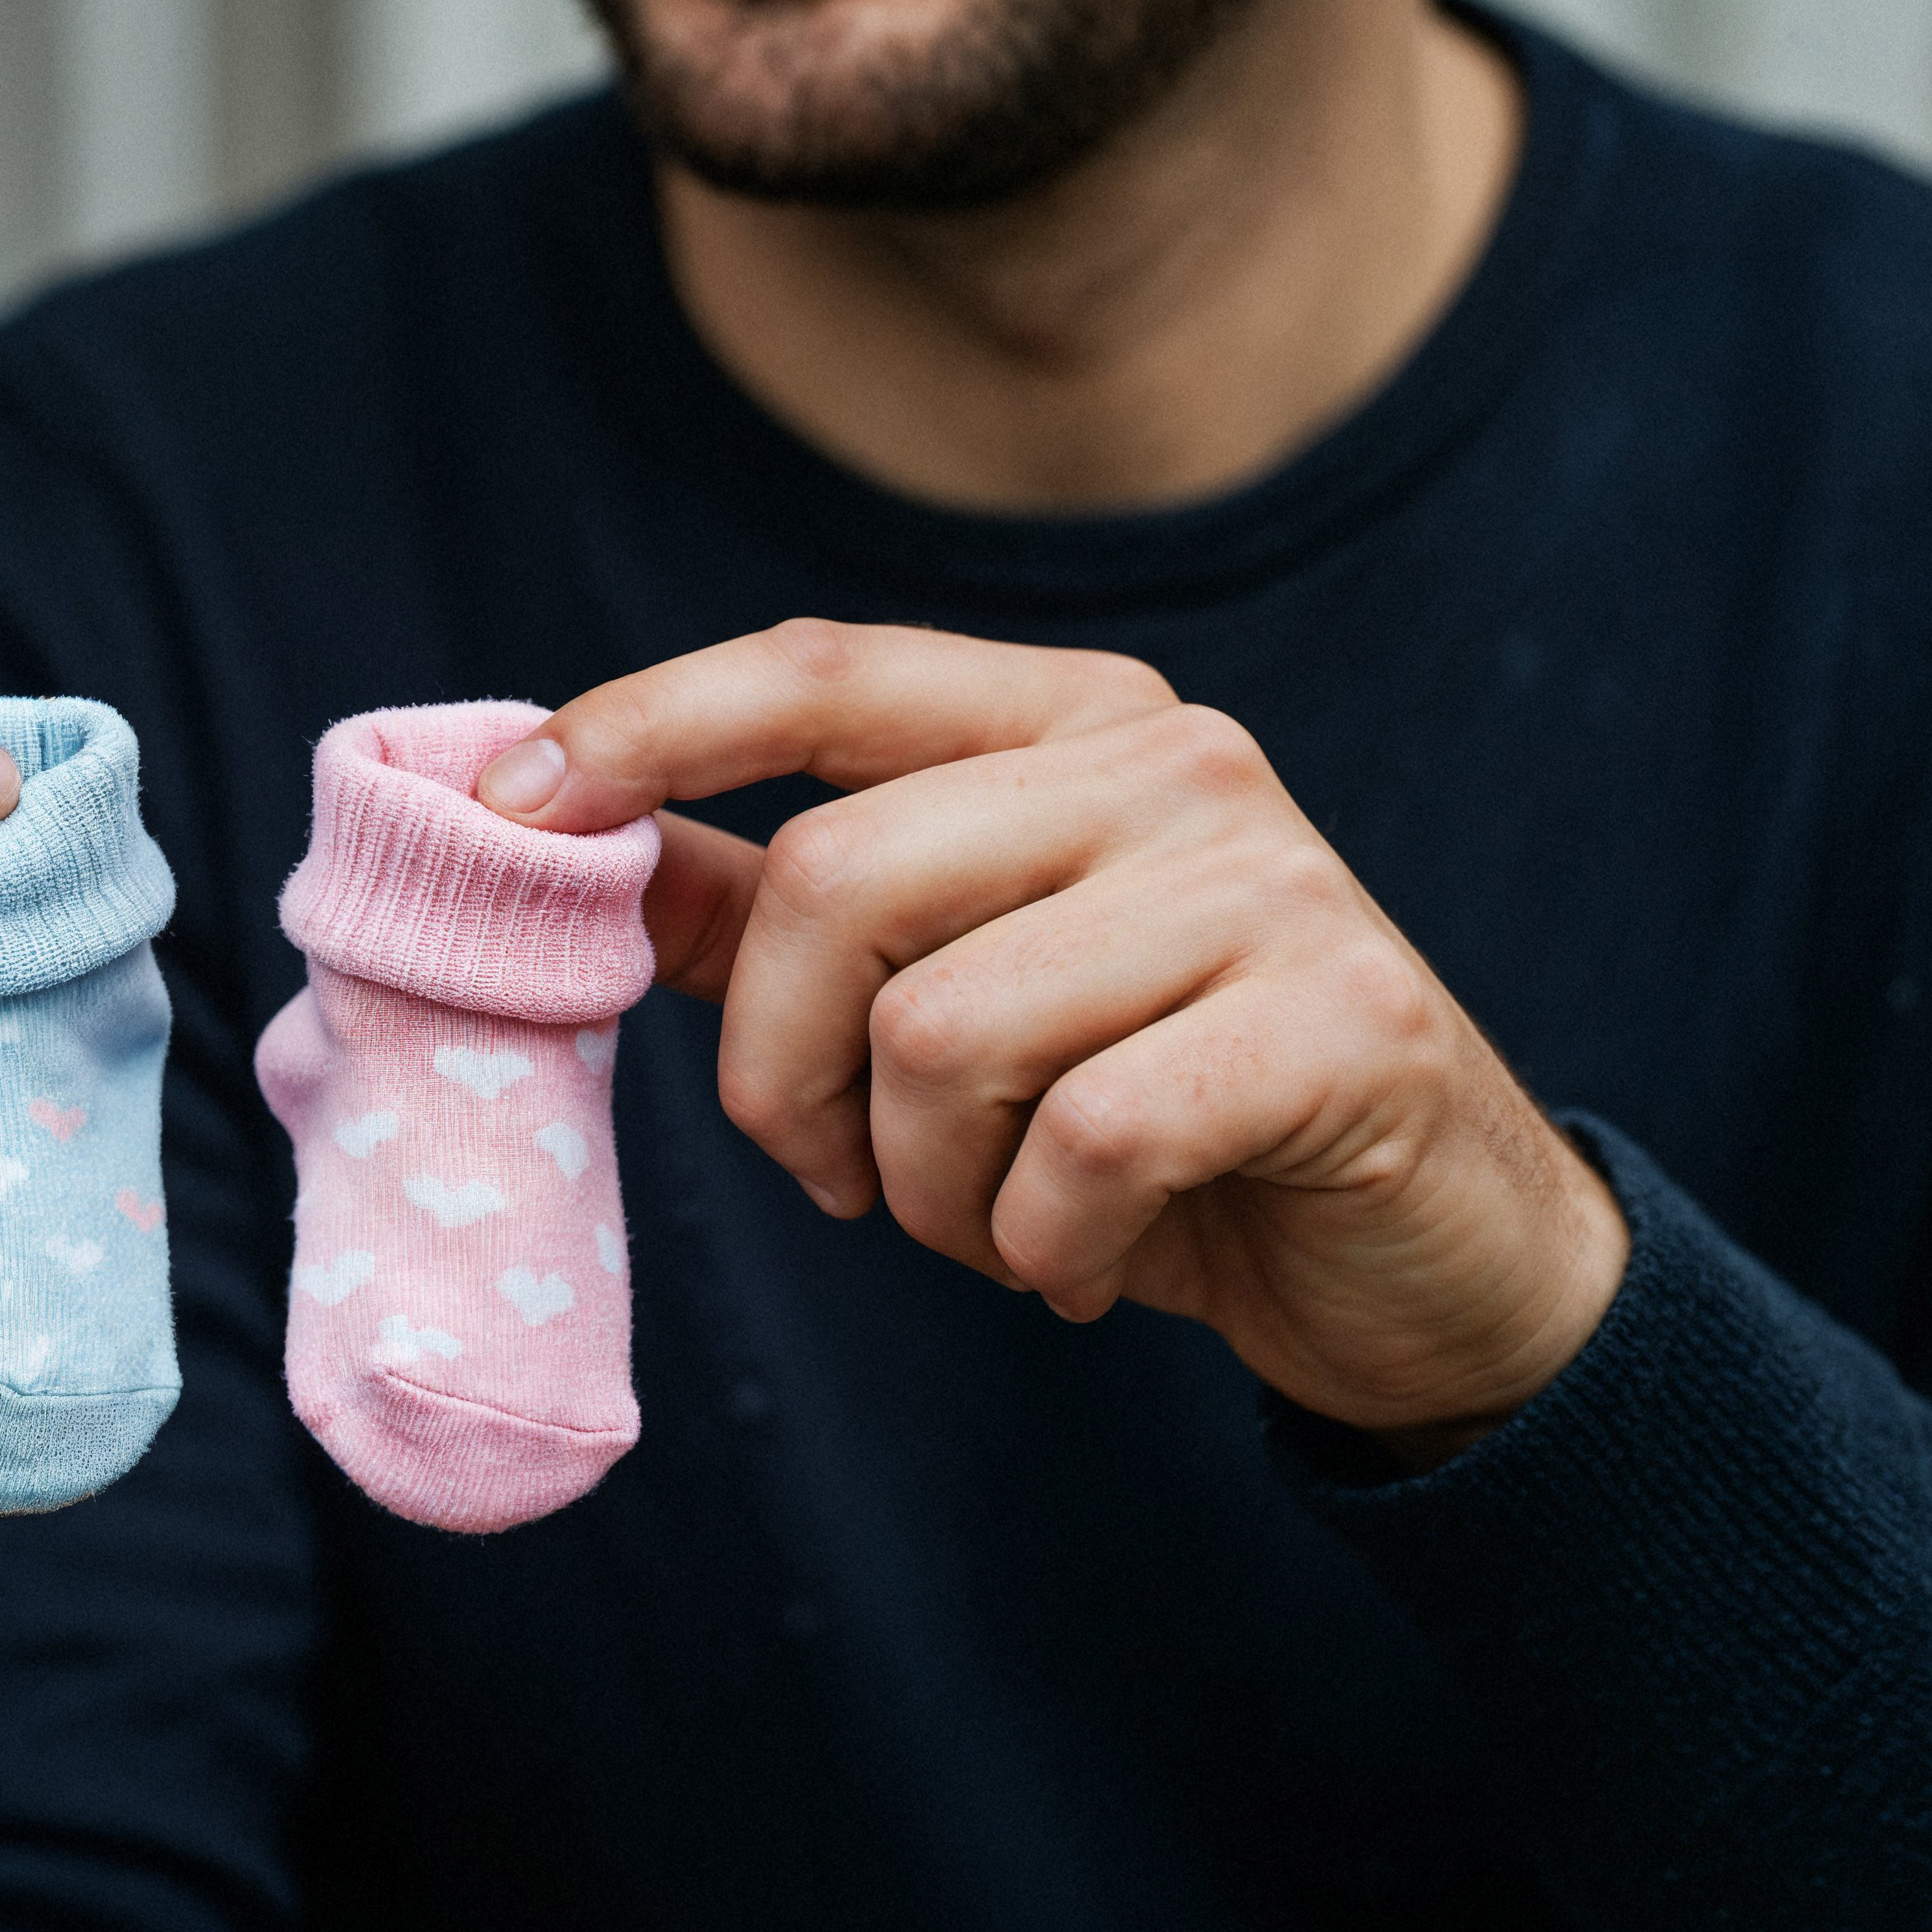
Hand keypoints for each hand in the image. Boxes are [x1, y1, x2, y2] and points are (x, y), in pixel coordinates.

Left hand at [477, 622, 1623, 1459]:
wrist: (1426, 1257)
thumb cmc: (1155, 1114)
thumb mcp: (952, 995)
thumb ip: (767, 915)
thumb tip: (565, 848)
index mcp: (1063, 723)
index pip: (819, 672)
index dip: (647, 728)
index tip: (505, 804)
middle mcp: (1169, 765)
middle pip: (834, 880)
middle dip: (785, 1073)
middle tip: (845, 1179)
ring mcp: (1267, 883)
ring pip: (939, 1030)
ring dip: (924, 1187)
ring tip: (995, 1225)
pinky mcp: (1341, 1023)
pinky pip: (1080, 1140)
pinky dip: (1043, 1241)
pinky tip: (1089, 1260)